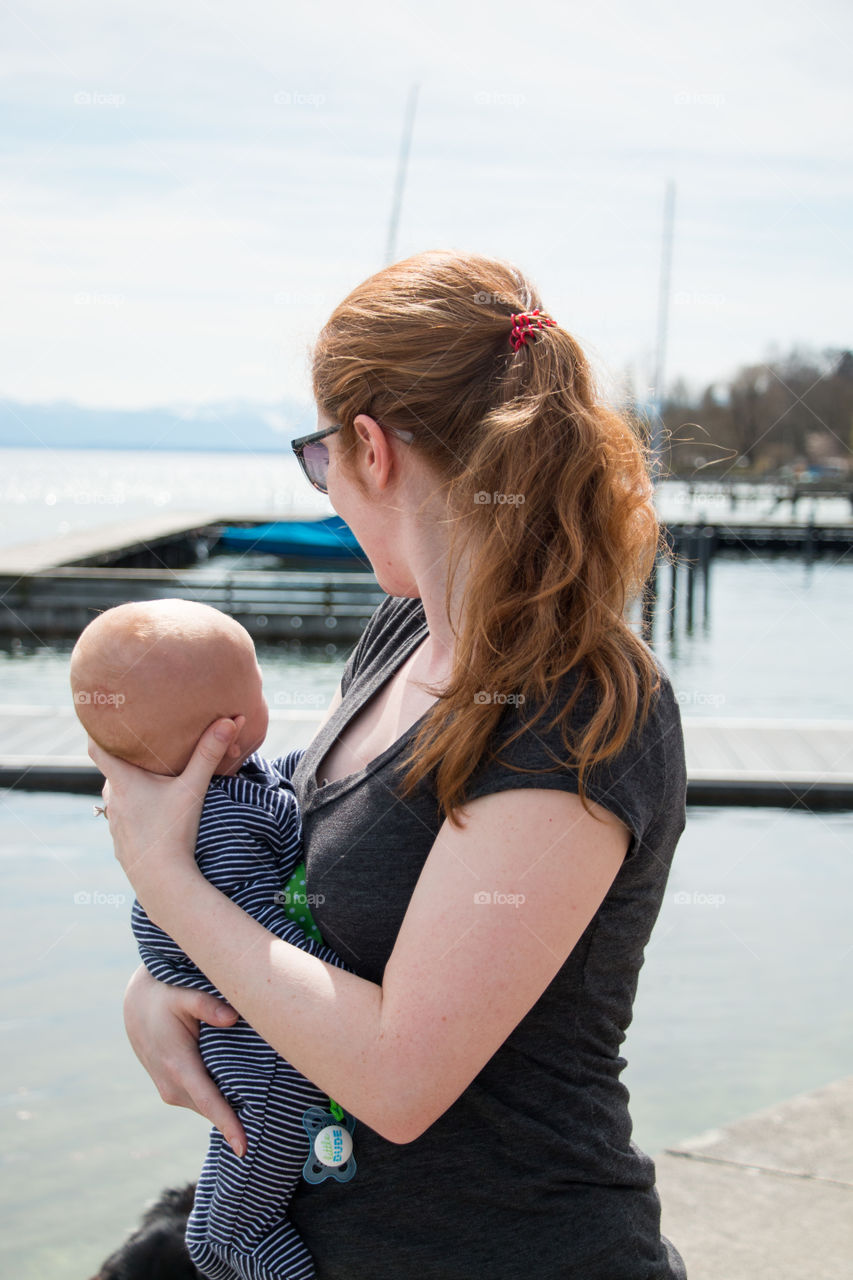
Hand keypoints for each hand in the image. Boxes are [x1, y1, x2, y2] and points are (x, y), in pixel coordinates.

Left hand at [88, 716, 244, 919]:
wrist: (162, 882)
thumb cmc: (174, 832)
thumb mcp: (192, 789)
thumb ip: (208, 754)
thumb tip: (230, 719)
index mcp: (122, 781)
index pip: (96, 747)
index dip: (96, 730)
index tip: (103, 717)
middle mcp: (112, 800)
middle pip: (111, 771)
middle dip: (125, 758)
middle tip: (142, 743)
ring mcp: (114, 823)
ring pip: (118, 796)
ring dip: (131, 786)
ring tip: (150, 778)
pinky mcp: (122, 843)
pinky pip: (124, 819)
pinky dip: (134, 811)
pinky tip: (153, 814)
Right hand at [123, 964, 247, 1157]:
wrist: (138, 1008)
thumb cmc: (165, 999)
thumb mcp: (184, 995)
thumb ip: (207, 1006)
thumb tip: (233, 1018)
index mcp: (179, 1066)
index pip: (208, 1101)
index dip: (227, 1125)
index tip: (243, 1148)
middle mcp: (172, 1085)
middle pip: (213, 1108)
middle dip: (239, 1117)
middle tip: (272, 1123)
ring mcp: (170, 1091)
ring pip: (207, 1106)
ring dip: (228, 1108)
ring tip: (262, 1109)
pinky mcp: (172, 1090)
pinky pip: (200, 1101)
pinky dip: (217, 1101)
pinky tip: (239, 1093)